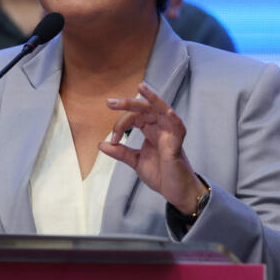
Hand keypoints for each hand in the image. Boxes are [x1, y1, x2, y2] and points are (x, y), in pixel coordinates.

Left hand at [101, 82, 206, 213]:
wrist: (176, 193)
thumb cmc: (161, 175)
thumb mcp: (136, 161)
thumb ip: (120, 152)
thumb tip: (101, 144)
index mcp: (151, 130)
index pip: (134, 117)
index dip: (120, 125)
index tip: (113, 140)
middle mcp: (161, 128)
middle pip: (145, 108)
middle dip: (128, 103)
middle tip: (110, 102)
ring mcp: (170, 134)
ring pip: (161, 110)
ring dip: (151, 99)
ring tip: (141, 87)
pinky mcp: (177, 143)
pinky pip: (176, 125)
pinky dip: (171, 115)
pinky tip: (165, 109)